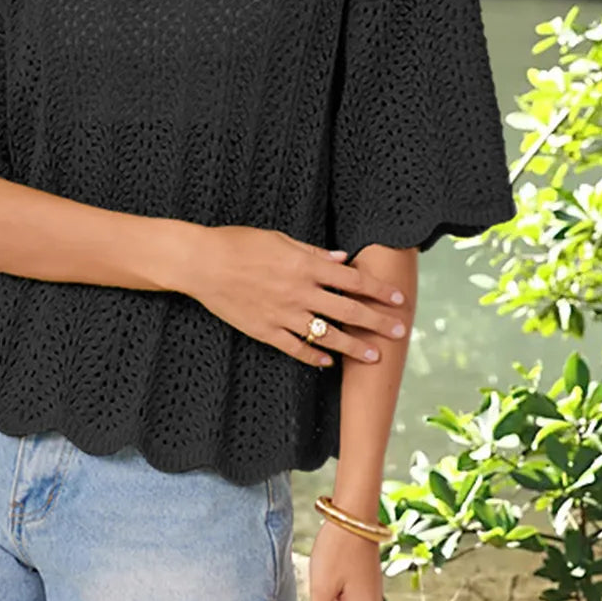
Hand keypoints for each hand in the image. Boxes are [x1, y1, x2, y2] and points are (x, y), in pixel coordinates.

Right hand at [185, 226, 406, 368]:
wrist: (202, 263)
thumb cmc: (238, 243)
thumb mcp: (279, 239)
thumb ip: (313, 252)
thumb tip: (342, 259)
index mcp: (305, 265)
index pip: (353, 279)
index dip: (378, 290)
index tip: (398, 299)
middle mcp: (299, 291)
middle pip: (348, 310)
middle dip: (377, 322)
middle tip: (400, 331)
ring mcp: (283, 314)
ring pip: (327, 334)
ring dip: (353, 346)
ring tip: (373, 356)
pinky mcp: (265, 330)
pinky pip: (296, 347)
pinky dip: (314, 355)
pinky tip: (328, 362)